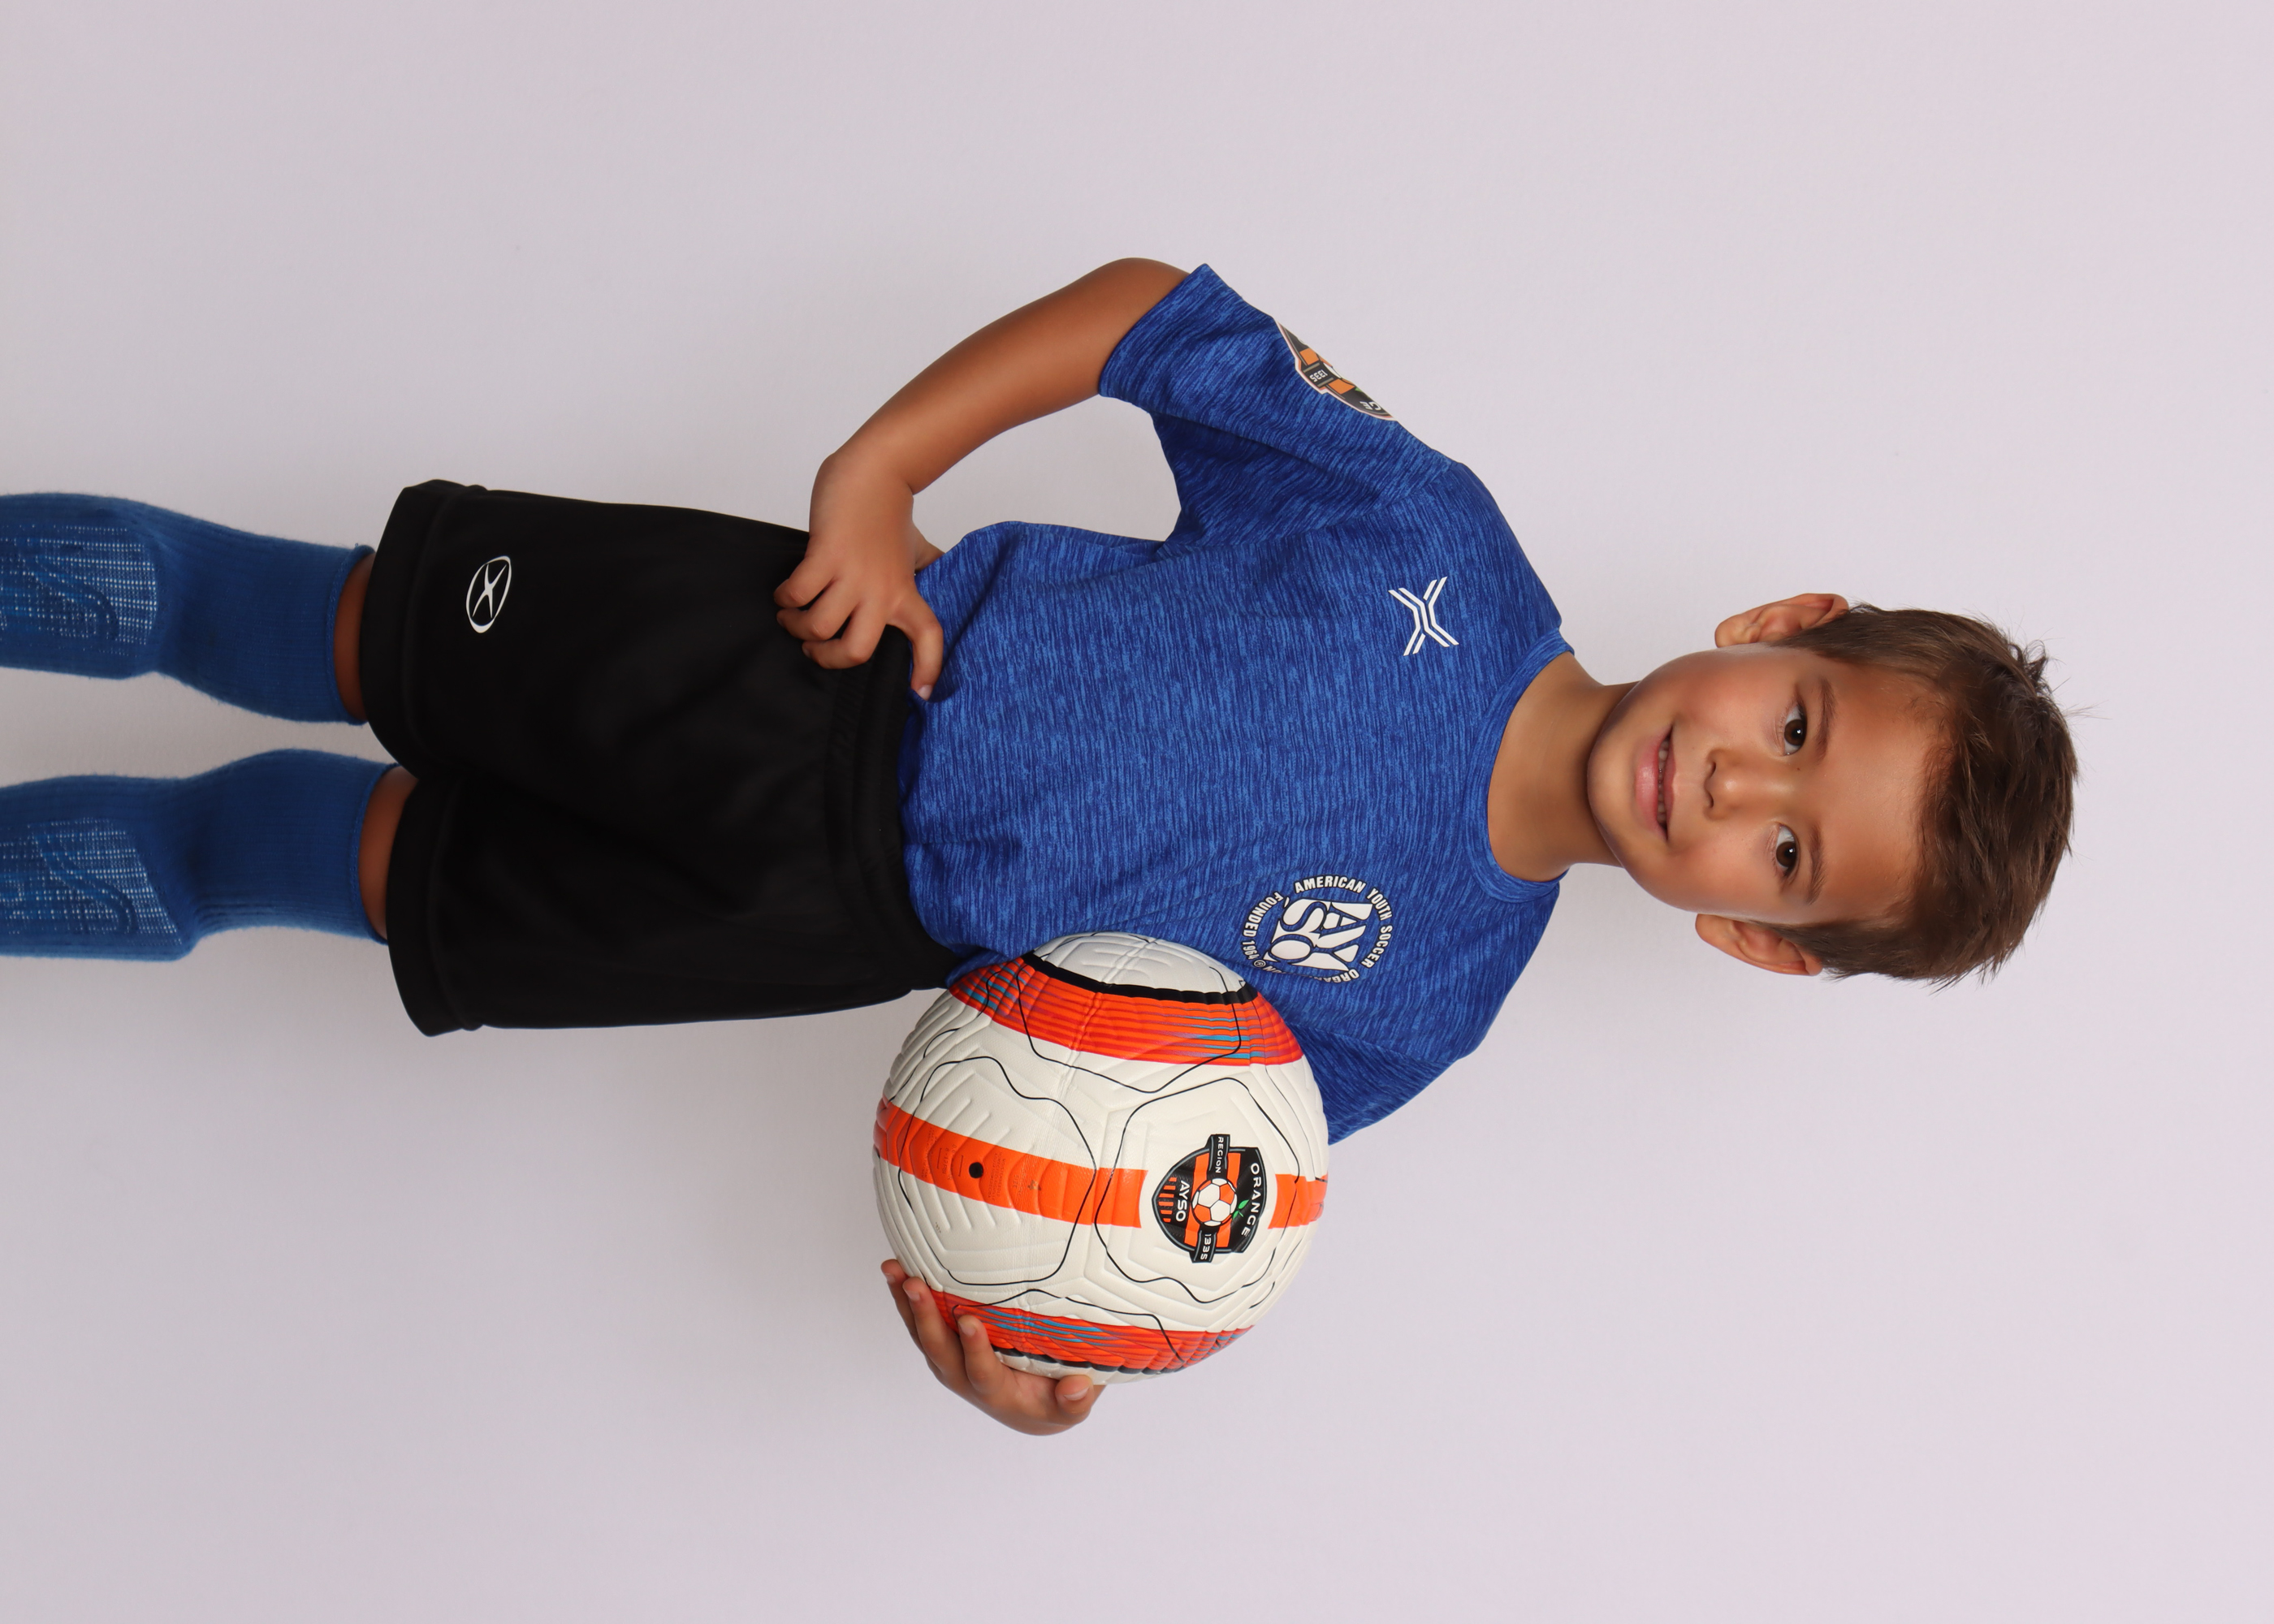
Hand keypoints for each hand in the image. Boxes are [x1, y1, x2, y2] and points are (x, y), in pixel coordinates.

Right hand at [775, 454, 945, 694]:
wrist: (875, 470)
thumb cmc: (889, 512)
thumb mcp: (915, 548)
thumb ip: (924, 569)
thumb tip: (947, 577)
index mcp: (904, 592)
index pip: (928, 636)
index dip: (928, 667)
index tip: (921, 693)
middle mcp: (881, 589)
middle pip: (856, 650)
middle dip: (827, 658)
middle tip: (813, 647)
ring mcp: (853, 573)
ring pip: (818, 626)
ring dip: (796, 626)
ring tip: (791, 615)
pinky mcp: (826, 554)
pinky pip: (797, 594)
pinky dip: (785, 598)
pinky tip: (785, 592)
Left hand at [880, 1259, 1103, 1434]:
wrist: (1033, 1410)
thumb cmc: (1055, 1402)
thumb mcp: (1070, 1408)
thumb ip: (1074, 1403)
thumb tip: (1077, 1386)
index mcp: (996, 1394)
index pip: (980, 1373)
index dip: (974, 1350)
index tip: (970, 1322)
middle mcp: (964, 1378)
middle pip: (939, 1351)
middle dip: (925, 1318)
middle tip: (914, 1285)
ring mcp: (950, 1361)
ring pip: (922, 1334)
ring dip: (906, 1303)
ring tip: (893, 1268)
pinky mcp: (945, 1346)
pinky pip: (921, 1322)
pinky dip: (906, 1298)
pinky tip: (897, 1269)